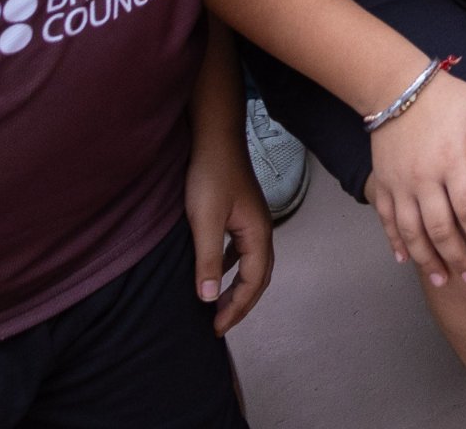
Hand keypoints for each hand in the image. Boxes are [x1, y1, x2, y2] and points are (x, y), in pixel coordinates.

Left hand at [185, 128, 274, 335]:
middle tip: (219, 324)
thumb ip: (207, 260)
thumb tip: (207, 299)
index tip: (216, 327)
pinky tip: (215, 270)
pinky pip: (240, 250)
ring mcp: (252, 220)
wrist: (214, 138)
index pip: (253, 281)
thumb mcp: (204, 221)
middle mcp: (260, 229)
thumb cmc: (210, 175)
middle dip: (241, 302)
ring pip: (250, 263)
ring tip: (217, 304)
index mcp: (257, 233)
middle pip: (258, 275)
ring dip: (237, 286)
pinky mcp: (239, 213)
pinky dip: (230, 268)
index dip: (237, 307)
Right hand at [366, 72, 465, 286]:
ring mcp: (400, 183)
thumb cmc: (449, 98)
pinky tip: (406, 259)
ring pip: (410, 232)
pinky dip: (396, 242)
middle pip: (439, 228)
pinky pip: (387, 221)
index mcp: (452, 160)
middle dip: (456, 257)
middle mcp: (423, 177)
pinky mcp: (384, 184)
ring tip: (441, 279)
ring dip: (425, 259)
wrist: (398, 87)